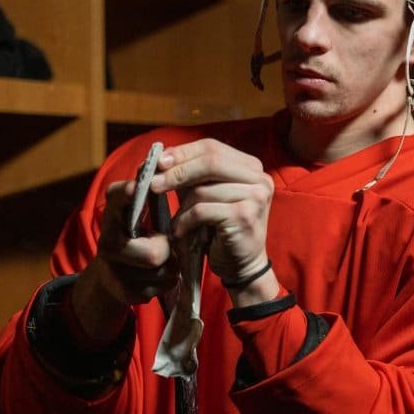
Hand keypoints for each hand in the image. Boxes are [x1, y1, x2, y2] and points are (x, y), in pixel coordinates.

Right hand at [91, 179, 176, 303]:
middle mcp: (106, 242)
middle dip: (168, 250)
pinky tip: (155, 275)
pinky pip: (161, 288)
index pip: (118, 199)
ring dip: (171, 266)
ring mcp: (113, 271)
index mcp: (111, 215)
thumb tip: (159, 155)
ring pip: (163, 272)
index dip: (129, 194)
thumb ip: (146, 190)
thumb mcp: (135, 212)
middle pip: (154, 253)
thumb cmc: (132, 235)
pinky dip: (166, 281)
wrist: (110, 276)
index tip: (139, 186)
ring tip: (164, 259)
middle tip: (165, 244)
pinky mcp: (124, 293)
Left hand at [151, 139, 273, 285]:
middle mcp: (259, 178)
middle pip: (210, 161)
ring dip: (182, 207)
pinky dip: (186, 221)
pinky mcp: (245, 216)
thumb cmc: (219, 229)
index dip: (183, 152)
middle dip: (178, 172)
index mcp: (250, 166)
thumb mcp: (205, 195)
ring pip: (203, 190)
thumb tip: (160, 157)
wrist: (241, 266)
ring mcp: (256, 196)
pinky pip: (203, 210)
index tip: (159, 161)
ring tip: (175, 222)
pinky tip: (181, 232)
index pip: (212, 147)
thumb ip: (189, 175)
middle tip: (153, 184)